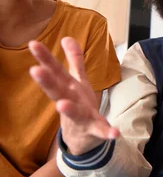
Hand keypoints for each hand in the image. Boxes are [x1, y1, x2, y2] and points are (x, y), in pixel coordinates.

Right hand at [28, 37, 118, 154]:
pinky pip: (101, 131)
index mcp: (68, 88)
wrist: (81, 138)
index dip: (45, 57)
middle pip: (58, 90)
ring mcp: (81, 117)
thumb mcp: (76, 81)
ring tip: (62, 104)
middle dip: (47, 81)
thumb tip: (67, 37)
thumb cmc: (78, 104)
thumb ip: (74, 60)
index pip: (55, 71)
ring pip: (75, 112)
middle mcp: (71, 101)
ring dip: (69, 108)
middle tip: (35, 70)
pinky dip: (107, 132)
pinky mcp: (94, 130)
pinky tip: (115, 132)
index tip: (33, 43)